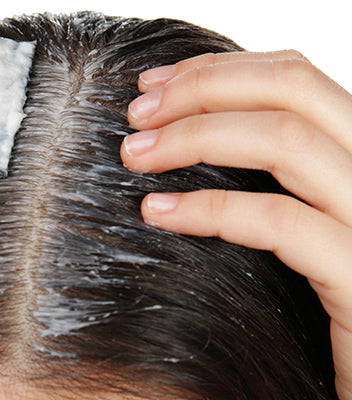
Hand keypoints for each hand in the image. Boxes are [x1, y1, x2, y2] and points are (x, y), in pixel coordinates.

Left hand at [121, 50, 351, 399]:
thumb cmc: (318, 296)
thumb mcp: (299, 219)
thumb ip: (269, 174)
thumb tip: (188, 131)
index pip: (295, 79)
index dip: (218, 69)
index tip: (153, 84)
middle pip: (292, 90)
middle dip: (202, 89)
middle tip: (136, 112)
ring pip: (285, 141)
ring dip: (194, 137)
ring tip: (135, 155)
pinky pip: (280, 223)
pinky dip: (210, 210)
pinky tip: (157, 213)